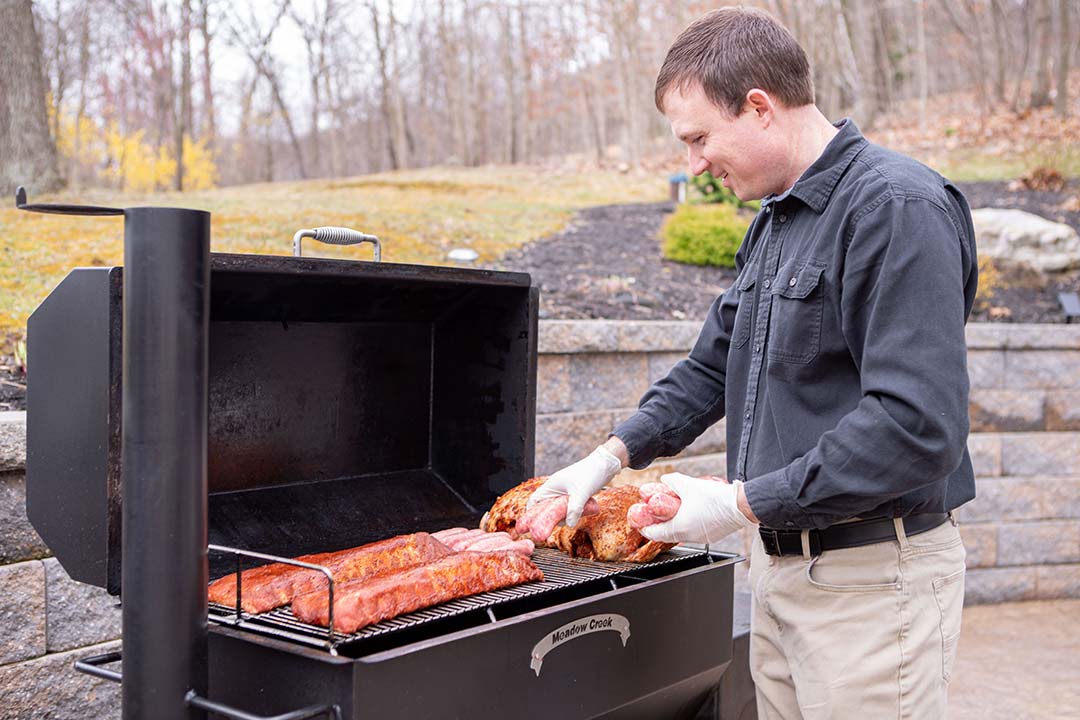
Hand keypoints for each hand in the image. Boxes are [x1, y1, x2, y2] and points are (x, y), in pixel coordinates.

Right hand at [527, 444, 622, 526]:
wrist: (606, 464)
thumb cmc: (591, 472)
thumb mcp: (581, 492)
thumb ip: (574, 509)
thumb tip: (568, 524)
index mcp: (551, 486)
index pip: (534, 501)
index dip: (531, 514)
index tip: (533, 526)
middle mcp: (556, 489)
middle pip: (546, 508)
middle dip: (551, 518)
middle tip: (557, 525)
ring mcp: (565, 491)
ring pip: (559, 509)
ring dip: (566, 515)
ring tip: (576, 516)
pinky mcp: (575, 493)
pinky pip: (570, 507)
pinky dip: (574, 511)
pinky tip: (584, 512)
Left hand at [638, 473, 755, 543]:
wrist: (742, 505)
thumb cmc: (716, 498)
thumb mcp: (688, 485)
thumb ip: (672, 481)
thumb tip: (664, 480)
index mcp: (680, 528)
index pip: (655, 534)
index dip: (644, 527)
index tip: (640, 520)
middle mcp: (690, 537)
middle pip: (667, 534)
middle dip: (659, 524)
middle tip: (653, 514)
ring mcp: (702, 538)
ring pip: (681, 533)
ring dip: (674, 523)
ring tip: (672, 510)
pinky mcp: (712, 536)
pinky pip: (693, 532)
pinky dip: (687, 524)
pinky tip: (689, 512)